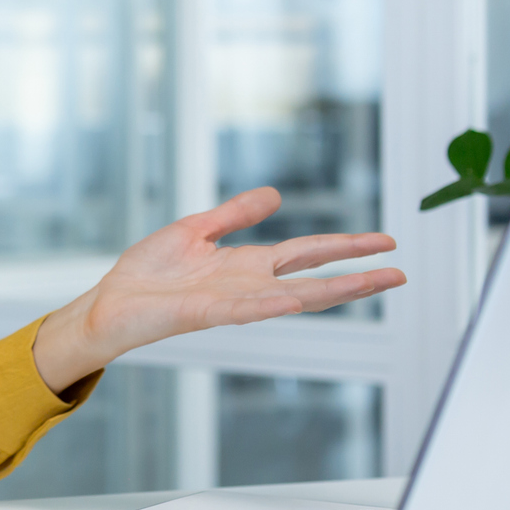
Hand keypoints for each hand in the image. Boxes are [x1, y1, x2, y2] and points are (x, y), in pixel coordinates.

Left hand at [31, 188, 405, 393]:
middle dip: (357, 276)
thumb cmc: (146, 275)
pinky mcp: (202, 313)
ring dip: (332, 291)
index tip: (385, 243)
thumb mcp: (195, 231)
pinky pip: (243, 309)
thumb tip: (275, 196)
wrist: (108, 305)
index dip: (344, 247)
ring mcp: (229, 303)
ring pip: (292, 298)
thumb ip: (234, 215)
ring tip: (371, 284)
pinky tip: (295, 298)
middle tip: (401, 274)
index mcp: (246, 267)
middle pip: (314, 280)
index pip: (307, 254)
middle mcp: (247, 287)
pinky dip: (269, 303)